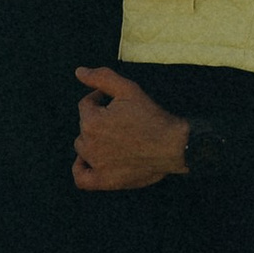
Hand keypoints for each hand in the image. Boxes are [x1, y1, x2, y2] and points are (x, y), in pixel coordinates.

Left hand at [72, 68, 190, 190]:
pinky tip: (91, 162)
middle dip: (98, 120)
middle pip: (84, 127)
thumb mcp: (129, 89)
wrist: (174, 146)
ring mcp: (96, 164)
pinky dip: (83, 169)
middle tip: (121, 121)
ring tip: (116, 139)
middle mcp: (88, 144)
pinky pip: (81, 178)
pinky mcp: (105, 181)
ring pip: (83, 149)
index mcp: (91, 121)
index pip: (86, 105)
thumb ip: (101, 78)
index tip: (117, 103)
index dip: (100, 100)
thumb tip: (79, 71)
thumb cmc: (153, 118)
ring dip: (93, 141)